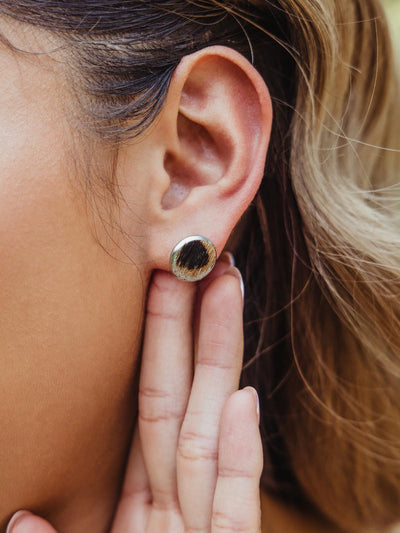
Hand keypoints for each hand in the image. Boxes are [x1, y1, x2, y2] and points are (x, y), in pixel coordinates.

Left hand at [6, 255, 262, 532]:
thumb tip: (20, 517)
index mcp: (143, 509)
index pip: (154, 411)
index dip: (163, 345)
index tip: (166, 287)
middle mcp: (178, 510)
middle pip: (185, 403)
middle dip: (196, 328)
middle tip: (202, 262)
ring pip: (208, 437)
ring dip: (218, 361)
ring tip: (225, 288)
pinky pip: (235, 513)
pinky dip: (240, 458)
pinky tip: (242, 399)